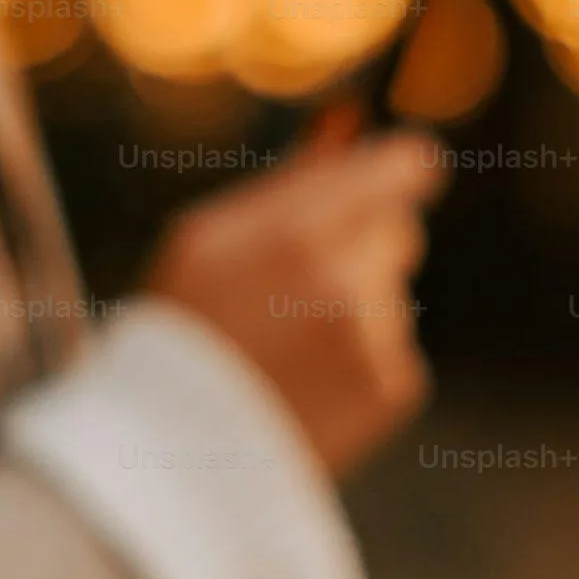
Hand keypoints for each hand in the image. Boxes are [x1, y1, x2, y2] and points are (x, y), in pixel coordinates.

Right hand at [146, 128, 445, 475]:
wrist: (177, 458)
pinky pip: (394, 348)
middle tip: (298, 285)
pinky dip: (361, 361)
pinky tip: (308, 385)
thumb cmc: (184, 331)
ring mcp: (375, 336)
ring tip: (288, 350)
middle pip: (399, 230)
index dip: (395, 171)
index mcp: (299, 230)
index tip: (391, 175)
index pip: (401, 169)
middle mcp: (347, 279)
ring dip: (355, 307)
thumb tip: (347, 120)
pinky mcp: (393, 387)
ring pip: (390, 292)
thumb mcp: (210, 239)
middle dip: (363, 244)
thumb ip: (289, 179)